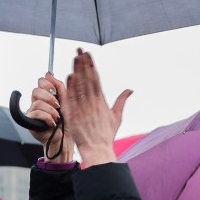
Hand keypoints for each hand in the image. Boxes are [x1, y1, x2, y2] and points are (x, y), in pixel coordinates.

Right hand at [26, 73, 73, 161]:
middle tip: (57, 105)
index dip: (48, 85)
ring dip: (50, 110)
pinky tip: (52, 123)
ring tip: (57, 118)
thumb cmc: (66, 122)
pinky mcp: (30, 122)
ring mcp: (32, 112)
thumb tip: (48, 73)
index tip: (56, 92)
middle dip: (49, 97)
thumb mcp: (66, 101)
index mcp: (45, 96)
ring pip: (37, 103)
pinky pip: (36, 113)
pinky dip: (47, 118)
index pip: (41, 82)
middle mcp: (37, 102)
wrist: (65, 138)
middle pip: (36, 91)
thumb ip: (58, 86)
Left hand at [62, 50, 130, 166]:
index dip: (91, 66)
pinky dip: (70, 87)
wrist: (97, 149)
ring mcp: (82, 108)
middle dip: (83, 63)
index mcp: (102, 101)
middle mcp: (92, 102)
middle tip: (79, 50)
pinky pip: (71, 98)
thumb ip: (122, 101)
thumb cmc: (106, 135)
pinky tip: (69, 76)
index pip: (96, 79)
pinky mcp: (73, 115)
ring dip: (76, 71)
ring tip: (74, 58)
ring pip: (79, 85)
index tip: (87, 55)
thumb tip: (130, 89)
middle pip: (87, 78)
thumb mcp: (117, 117)